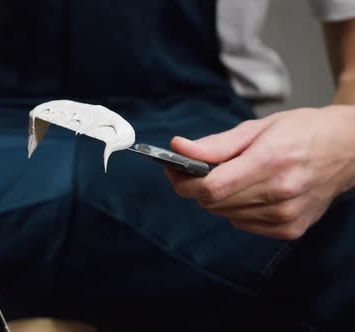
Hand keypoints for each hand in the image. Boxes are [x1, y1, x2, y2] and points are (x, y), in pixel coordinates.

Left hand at [165, 106, 354, 239]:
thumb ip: (216, 144)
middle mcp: (281, 193)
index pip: (212, 186)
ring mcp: (287, 216)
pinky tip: (252, 191)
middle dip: (196, 186)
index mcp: (271, 161)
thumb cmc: (304, 131)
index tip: (173, 170)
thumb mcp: (258, 127)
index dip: (184, 181)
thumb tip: (178, 148)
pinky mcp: (290, 230)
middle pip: (214, 202)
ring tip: (233, 176)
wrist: (349, 150)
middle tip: (195, 169)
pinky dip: (236, 208)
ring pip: (225, 214)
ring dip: (218, 197)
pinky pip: (242, 223)